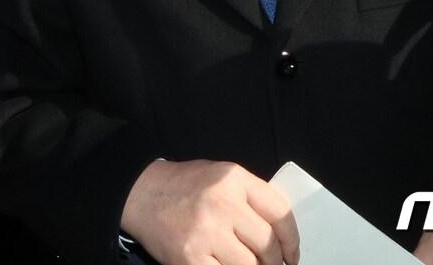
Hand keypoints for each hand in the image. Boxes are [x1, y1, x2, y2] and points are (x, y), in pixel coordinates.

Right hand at [120, 159, 297, 264]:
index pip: (280, 213)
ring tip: (242, 262)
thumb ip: (250, 199)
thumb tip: (281, 239)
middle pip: (268, 246)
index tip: (292, 255)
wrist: (140, 193)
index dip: (292, 240)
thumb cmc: (185, 186)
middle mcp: (222, 203)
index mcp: (233, 179)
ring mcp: (205, 233)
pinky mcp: (190, 258)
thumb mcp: (221, 177)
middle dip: (273, 262)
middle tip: (268, 264)